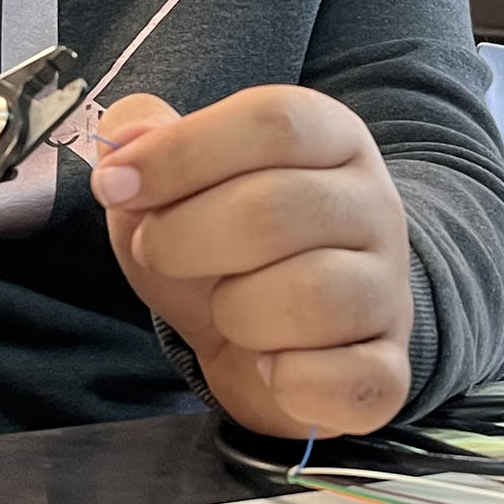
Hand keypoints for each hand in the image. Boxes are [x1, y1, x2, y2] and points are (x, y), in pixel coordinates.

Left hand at [90, 86, 413, 437]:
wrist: (267, 342)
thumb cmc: (219, 247)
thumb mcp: (170, 182)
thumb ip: (141, 138)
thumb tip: (129, 136)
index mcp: (329, 138)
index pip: (273, 121)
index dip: (183, 152)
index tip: (114, 186)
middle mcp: (374, 205)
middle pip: (277, 207)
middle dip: (184, 238)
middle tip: (154, 252)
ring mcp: (389, 290)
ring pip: (312, 296)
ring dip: (236, 311)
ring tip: (223, 310)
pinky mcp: (388, 368)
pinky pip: (350, 379)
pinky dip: (290, 382)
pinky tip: (268, 367)